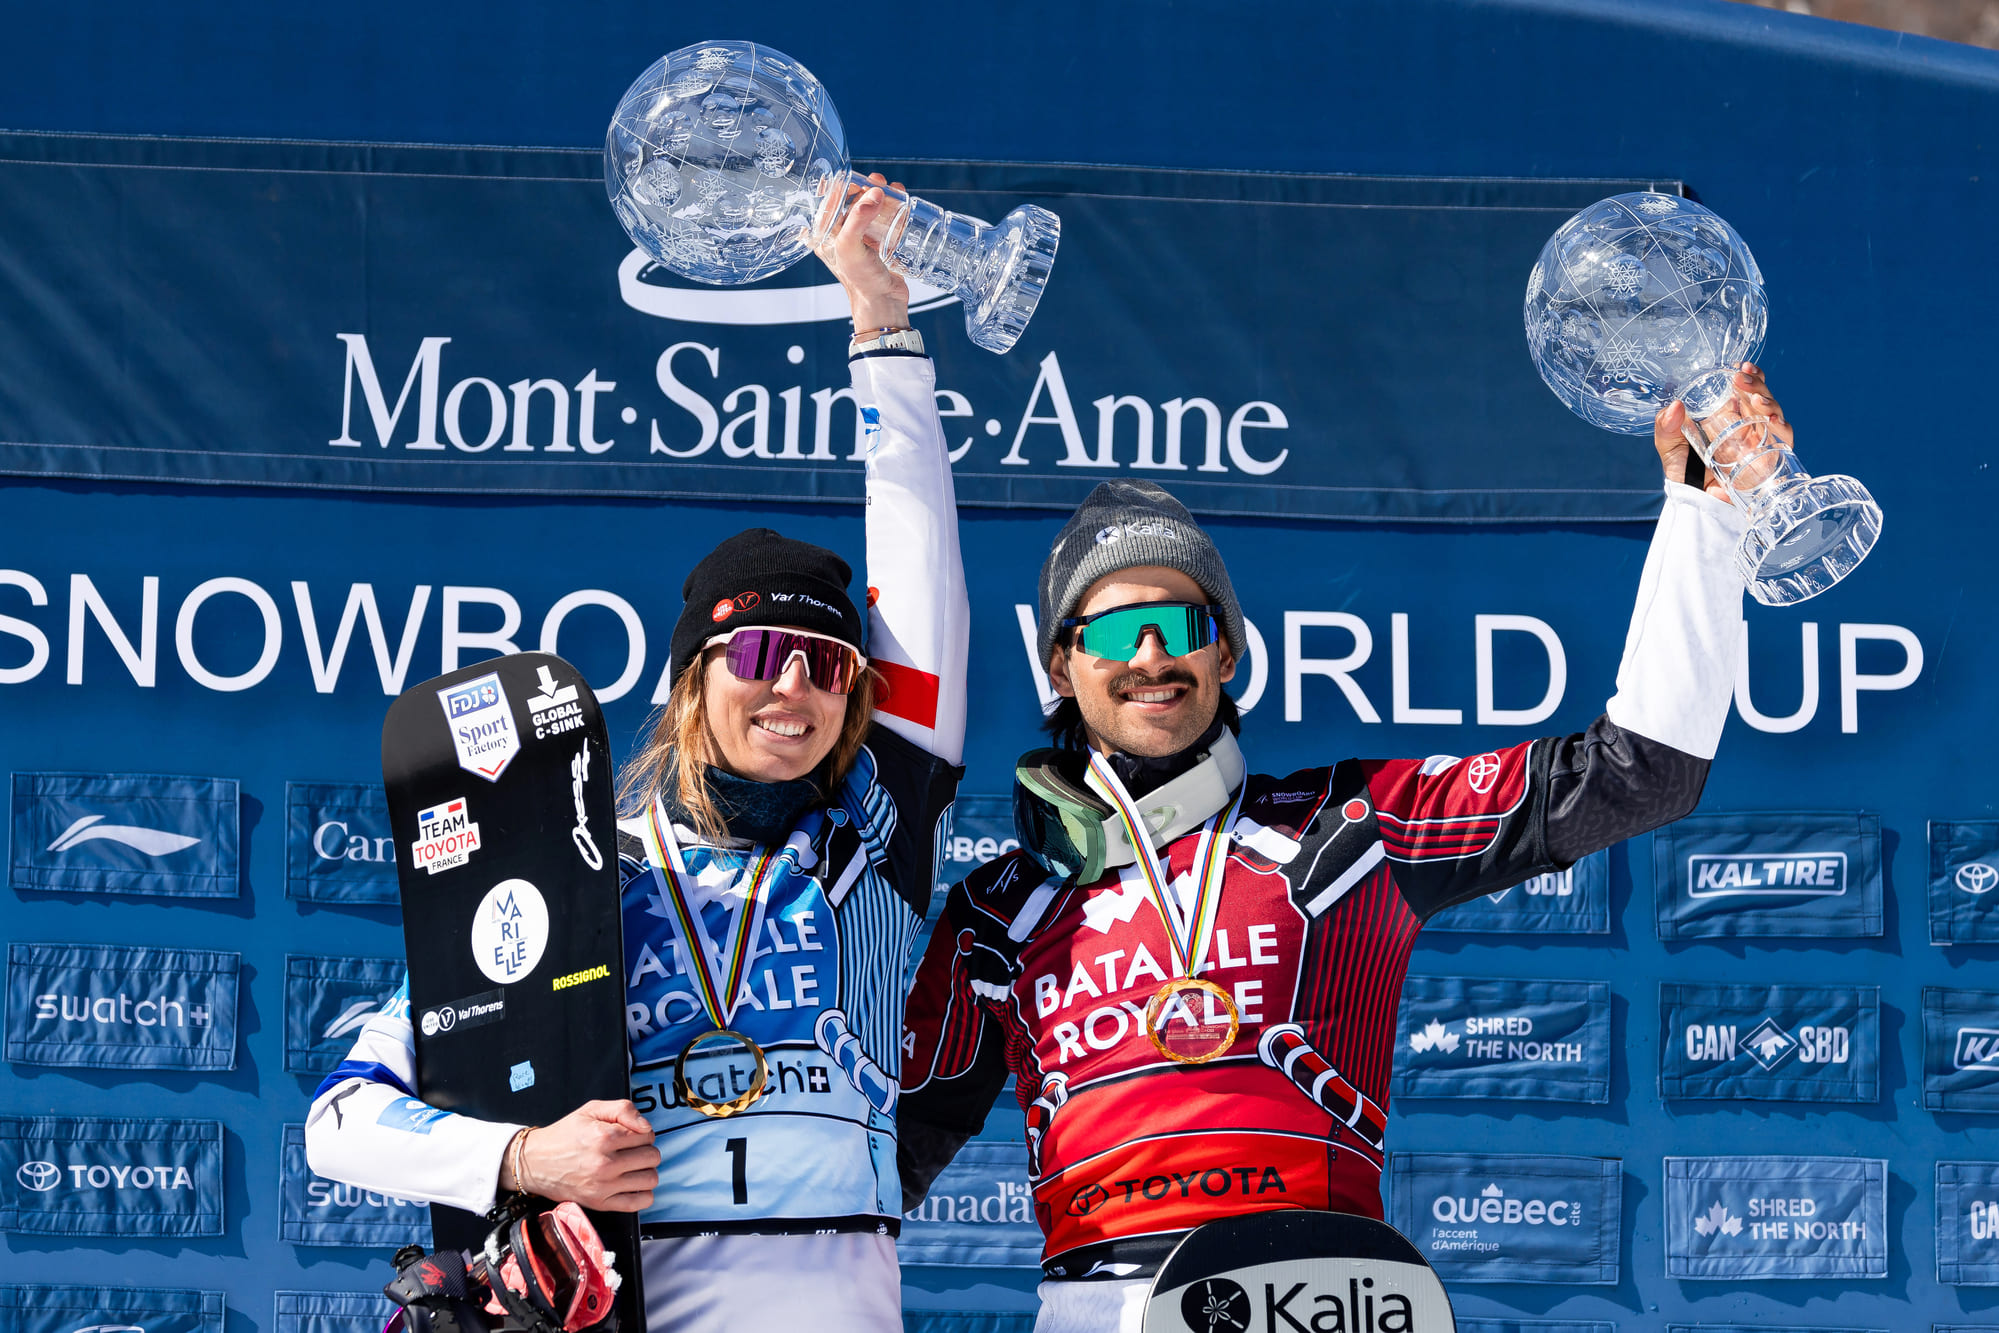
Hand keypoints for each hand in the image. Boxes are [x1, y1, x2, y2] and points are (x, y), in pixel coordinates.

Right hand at [508, 1100, 658, 1211]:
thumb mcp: (591, 1110)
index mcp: (604, 1137)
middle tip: (633, 1150)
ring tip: (633, 1166)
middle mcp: (605, 1164)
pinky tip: (633, 1184)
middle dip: (647, 1150)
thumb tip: (646, 1126)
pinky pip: (638, 1203)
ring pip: (650, 1179)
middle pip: (652, 1157)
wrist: (535, 1162)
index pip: (647, 1135)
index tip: (632, 1135)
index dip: (643, 1132)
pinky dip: (643, 1194)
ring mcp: (603, 1186)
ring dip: (646, 1171)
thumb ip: (623, 1109)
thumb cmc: (564, 1135)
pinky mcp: (600, 1203)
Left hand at [812, 171, 909, 332]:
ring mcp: (860, 238)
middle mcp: (839, 234)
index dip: (840, 185)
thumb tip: (873, 193)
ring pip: (869, 207)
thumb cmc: (860, 281)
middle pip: (850, 200)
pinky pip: (883, 218)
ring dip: (881, 194)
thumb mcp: (851, 247)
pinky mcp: (878, 242)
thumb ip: (857, 218)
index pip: (826, 200)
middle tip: (877, 183)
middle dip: (865, 187)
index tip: (856, 179)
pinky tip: (901, 200)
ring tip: (893, 189)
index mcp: (823, 234)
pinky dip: (892, 207)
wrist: (883, 303)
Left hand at [1652, 362, 1792, 505]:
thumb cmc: (1684, 472)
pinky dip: (1781, 428)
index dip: (1748, 375)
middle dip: (1757, 385)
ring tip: (1757, 400)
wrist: (1695, 504)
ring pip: (1775, 415)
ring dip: (1770, 403)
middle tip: (1742, 379)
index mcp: (1729, 416)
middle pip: (1762, 398)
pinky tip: (1772, 419)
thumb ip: (1666, 427)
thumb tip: (1674, 406)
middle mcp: (1749, 425)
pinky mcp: (1771, 461)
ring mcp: (1761, 442)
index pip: (1744, 389)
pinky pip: (1783, 441)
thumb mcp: (1669, 446)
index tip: (1739, 366)